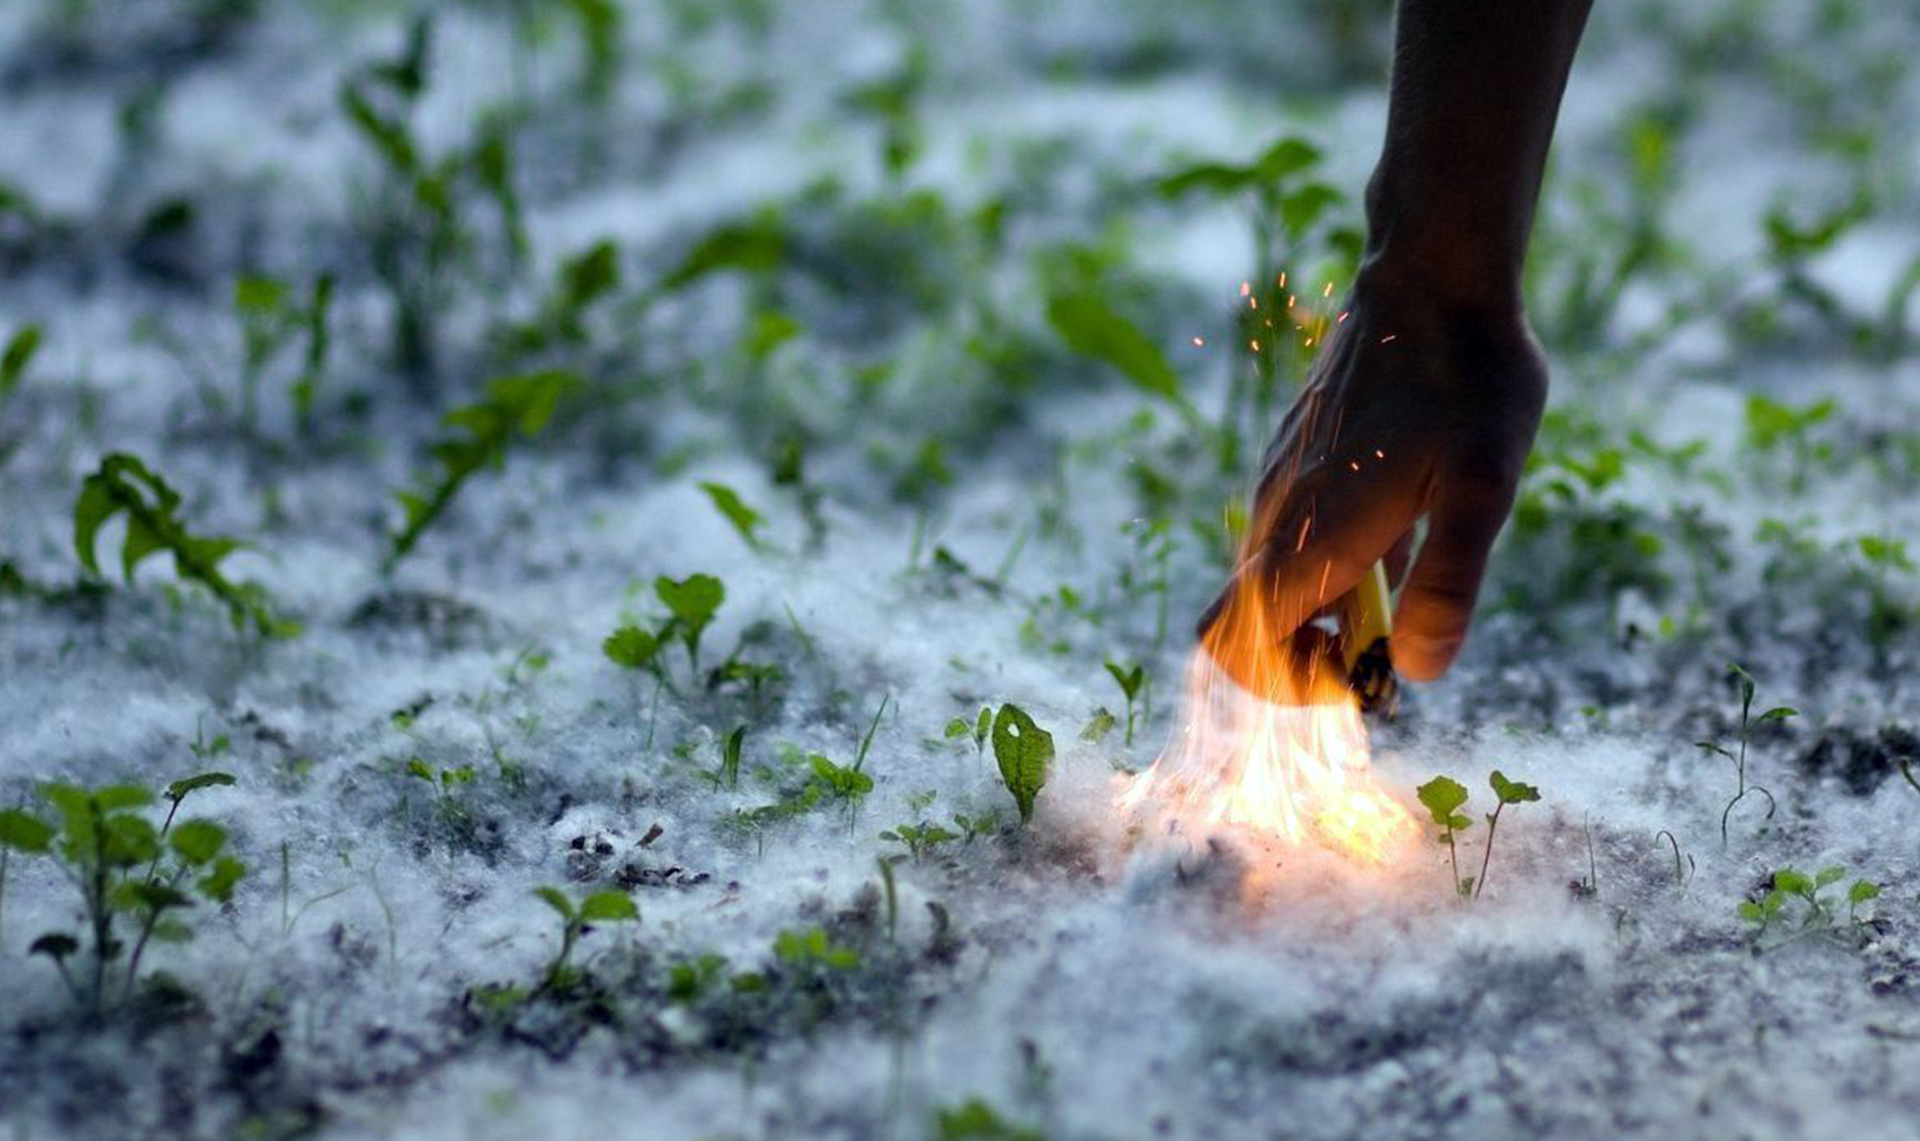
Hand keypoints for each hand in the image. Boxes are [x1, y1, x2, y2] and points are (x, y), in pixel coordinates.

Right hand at [1199, 273, 1546, 682]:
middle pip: (1246, 627)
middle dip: (1309, 658)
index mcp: (1313, 534)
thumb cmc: (1468, 380)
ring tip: (1406, 580)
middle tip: (1389, 637)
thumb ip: (1448, 585)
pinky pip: (1290, 541)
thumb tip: (1415, 670)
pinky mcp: (1297, 462)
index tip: (1359, 671)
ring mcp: (1281, 485)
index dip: (1287, 685)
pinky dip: (1331, 568)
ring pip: (1268, 584)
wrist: (1435, 276)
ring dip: (1324, 613)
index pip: (1237, 648)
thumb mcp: (1485, 489)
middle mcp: (1279, 515)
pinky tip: (1402, 529)